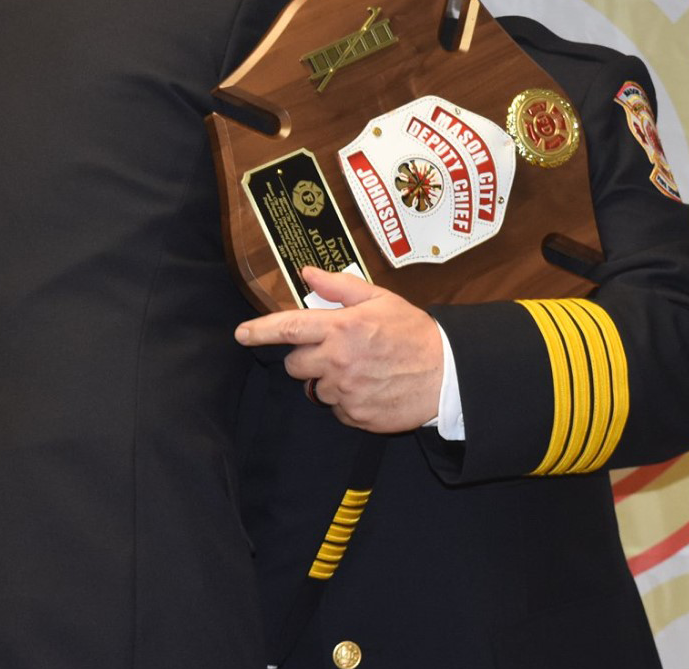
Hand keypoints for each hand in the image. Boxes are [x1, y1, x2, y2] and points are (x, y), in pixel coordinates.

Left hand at [235, 265, 443, 432]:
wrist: (447, 374)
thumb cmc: (413, 332)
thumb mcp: (380, 299)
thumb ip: (339, 287)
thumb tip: (307, 273)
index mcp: (340, 327)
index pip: (288, 328)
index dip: (259, 331)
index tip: (241, 334)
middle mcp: (337, 360)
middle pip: (295, 364)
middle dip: (307, 357)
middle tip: (335, 350)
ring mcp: (345, 391)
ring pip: (315, 388)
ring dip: (328, 379)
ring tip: (360, 369)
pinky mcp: (355, 416)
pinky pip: (336, 409)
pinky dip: (346, 399)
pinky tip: (369, 387)